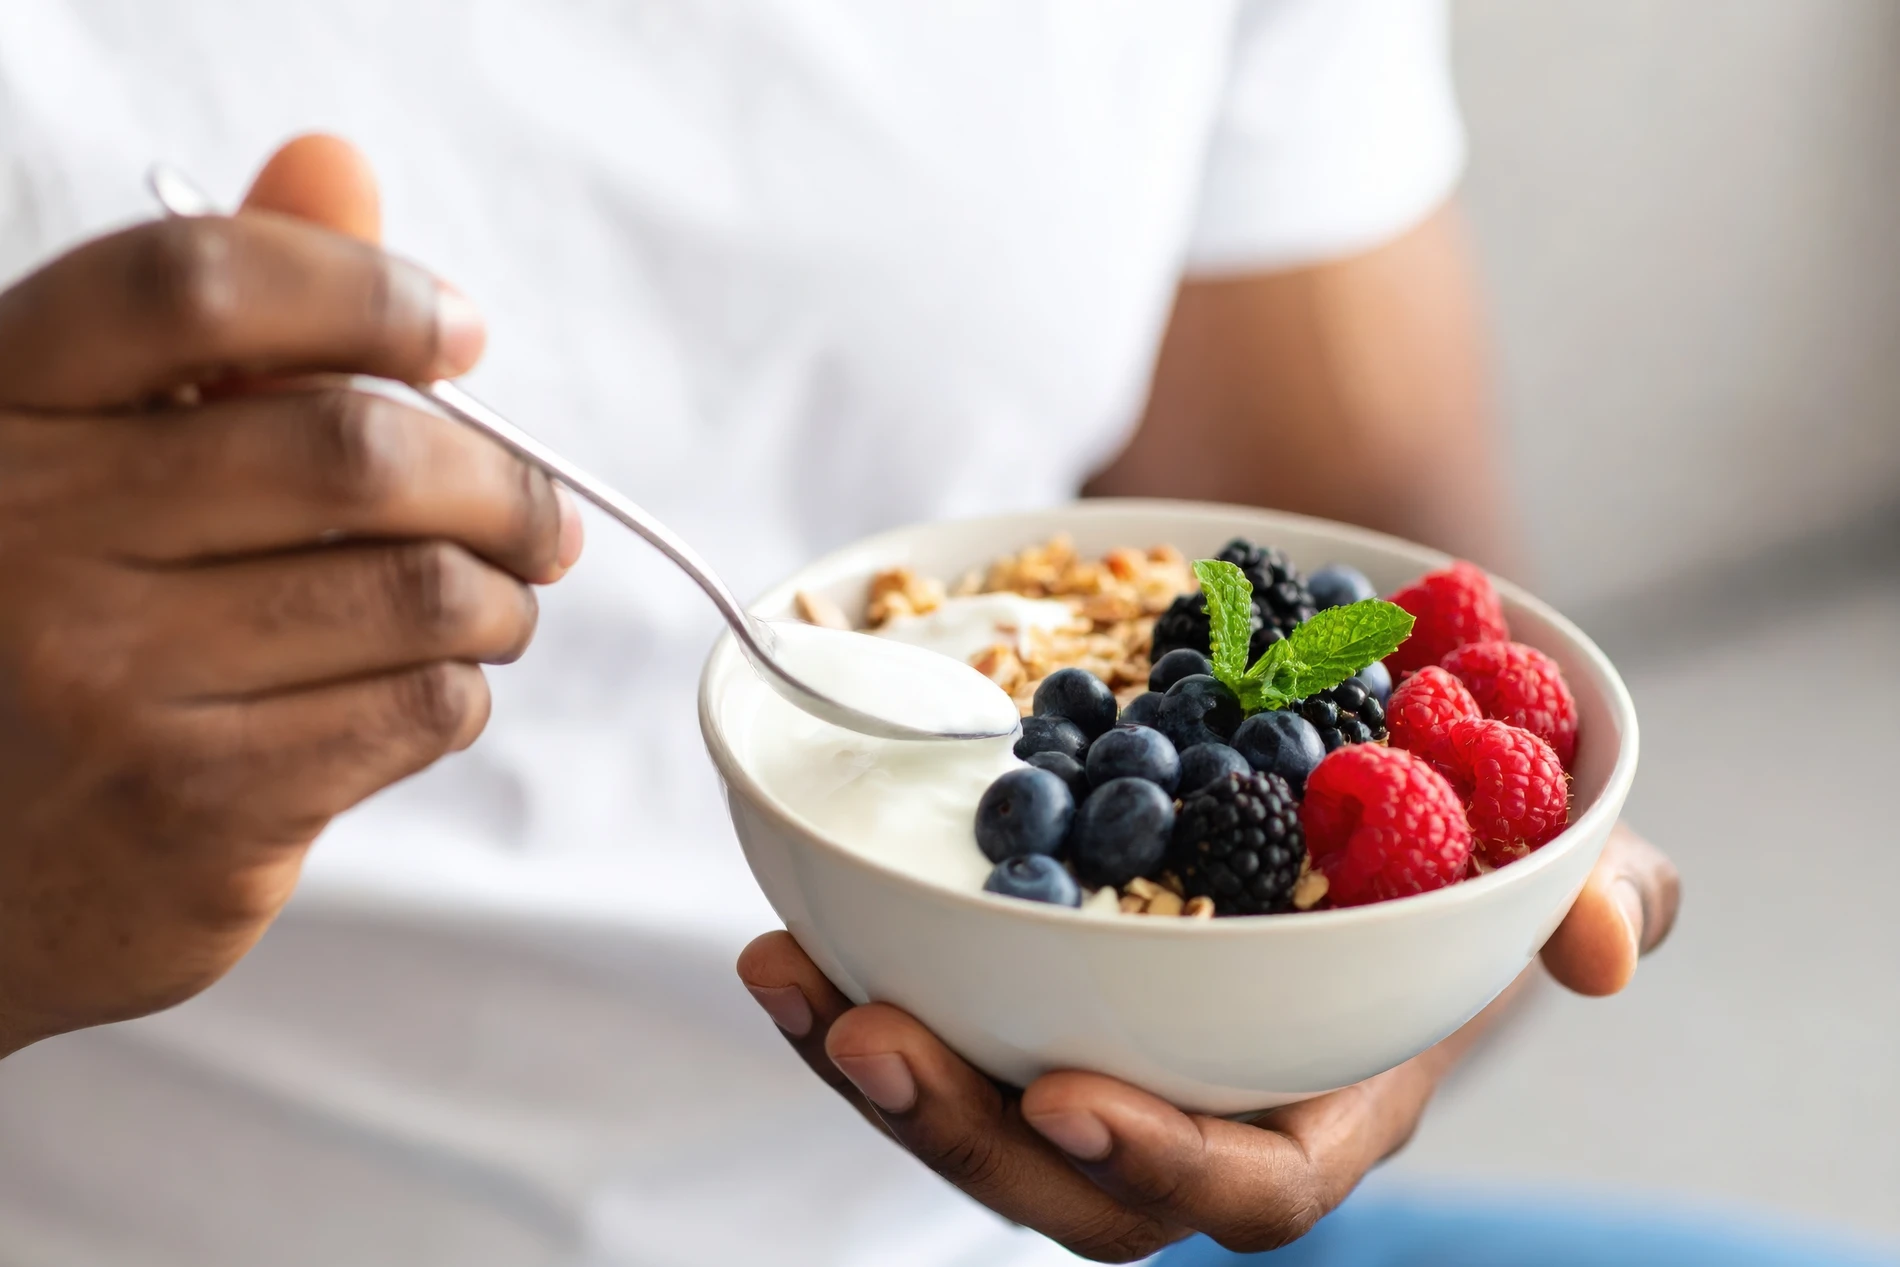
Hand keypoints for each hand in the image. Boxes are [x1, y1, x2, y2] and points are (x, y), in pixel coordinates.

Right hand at [0, 136, 581, 1056]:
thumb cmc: (67, 632)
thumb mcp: (97, 458)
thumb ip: (215, 322)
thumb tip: (333, 166)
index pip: (197, 285)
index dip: (362, 289)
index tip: (457, 334)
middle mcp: (27, 535)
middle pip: (352, 448)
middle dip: (502, 482)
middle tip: (540, 517)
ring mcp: (104, 676)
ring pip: (413, 590)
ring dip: (500, 597)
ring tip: (497, 604)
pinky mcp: (195, 802)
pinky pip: (417, 707)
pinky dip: (464, 688)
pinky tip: (436, 686)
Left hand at [738, 822, 1677, 1260]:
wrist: (1326, 741)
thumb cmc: (1438, 817)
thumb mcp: (1537, 841)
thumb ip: (1596, 888)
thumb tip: (1606, 942)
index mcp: (1318, 1099)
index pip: (1252, 1183)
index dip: (1165, 1164)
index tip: (1073, 1097)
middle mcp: (1192, 1102)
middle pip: (1073, 1182)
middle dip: (970, 1135)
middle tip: (880, 1041)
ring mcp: (1095, 1051)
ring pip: (975, 1117)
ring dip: (875, 1072)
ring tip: (792, 986)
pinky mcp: (1016, 997)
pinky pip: (926, 1031)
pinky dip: (846, 997)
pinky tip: (780, 944)